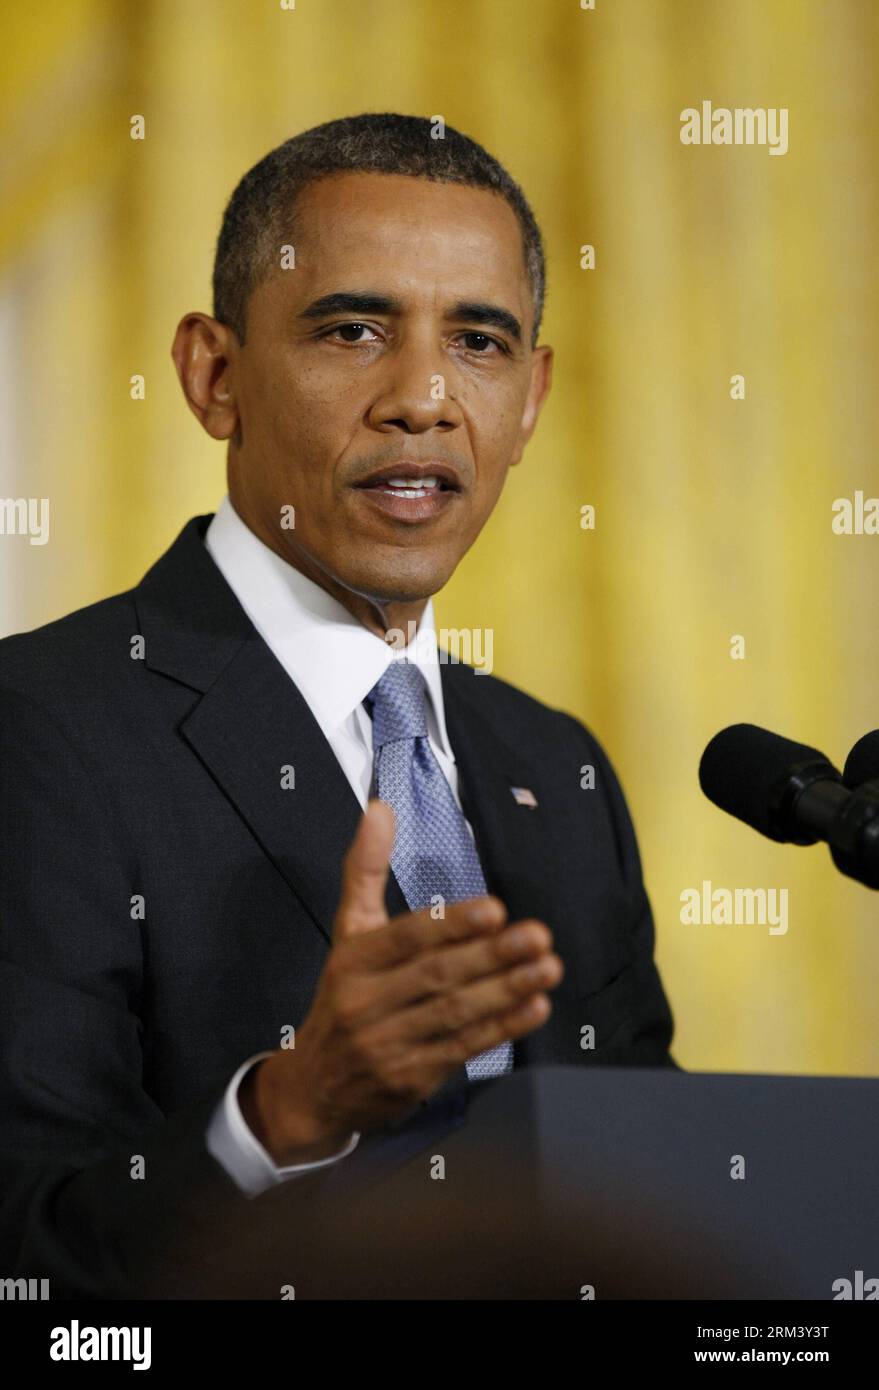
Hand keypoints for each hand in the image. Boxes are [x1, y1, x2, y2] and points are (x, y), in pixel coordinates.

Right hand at [239, 799, 562, 1164]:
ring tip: (548, 967)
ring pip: (454, 1013)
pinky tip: (534, 1007)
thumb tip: (379, 809)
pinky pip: (463, 1048)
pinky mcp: (412, 1079)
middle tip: (538, 935)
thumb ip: (366, 869)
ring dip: (506, 991)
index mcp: (354, 960)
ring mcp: (389, 1044)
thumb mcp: (348, 932)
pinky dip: (502, 1028)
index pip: (405, 938)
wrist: (312, 1090)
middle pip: (436, 976)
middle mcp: (368, 1002)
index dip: (451, 926)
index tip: (494, 911)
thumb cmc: (342, 999)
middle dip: (492, 956)